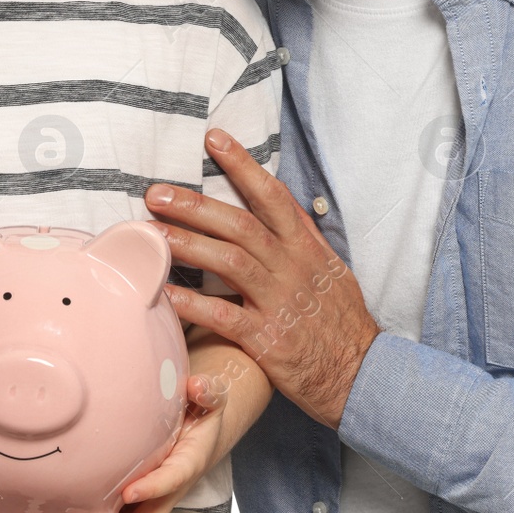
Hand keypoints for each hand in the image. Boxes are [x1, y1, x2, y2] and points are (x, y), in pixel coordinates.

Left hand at [61, 370, 230, 512]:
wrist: (204, 432)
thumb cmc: (202, 415)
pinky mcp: (137, 498)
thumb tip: (196, 386)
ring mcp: (150, 498)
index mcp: (187, 464)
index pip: (173, 479)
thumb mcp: (212, 400)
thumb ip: (209, 391)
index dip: (153, 488)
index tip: (130, 493)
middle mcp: (167, 490)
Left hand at [144, 130, 381, 429]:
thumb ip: (301, 237)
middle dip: (196, 205)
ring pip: (229, 261)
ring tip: (151, 233)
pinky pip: (224, 316)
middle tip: (157, 192)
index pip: (272, 194)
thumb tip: (277, 205)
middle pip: (240, 224)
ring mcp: (279, 301)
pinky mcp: (268, 339)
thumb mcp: (330, 269)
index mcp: (306, 247)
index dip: (242, 164)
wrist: (362, 373)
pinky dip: (193, 303)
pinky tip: (164, 293)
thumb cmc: (341, 321)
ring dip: (187, 244)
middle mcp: (292, 267)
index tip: (214, 138)